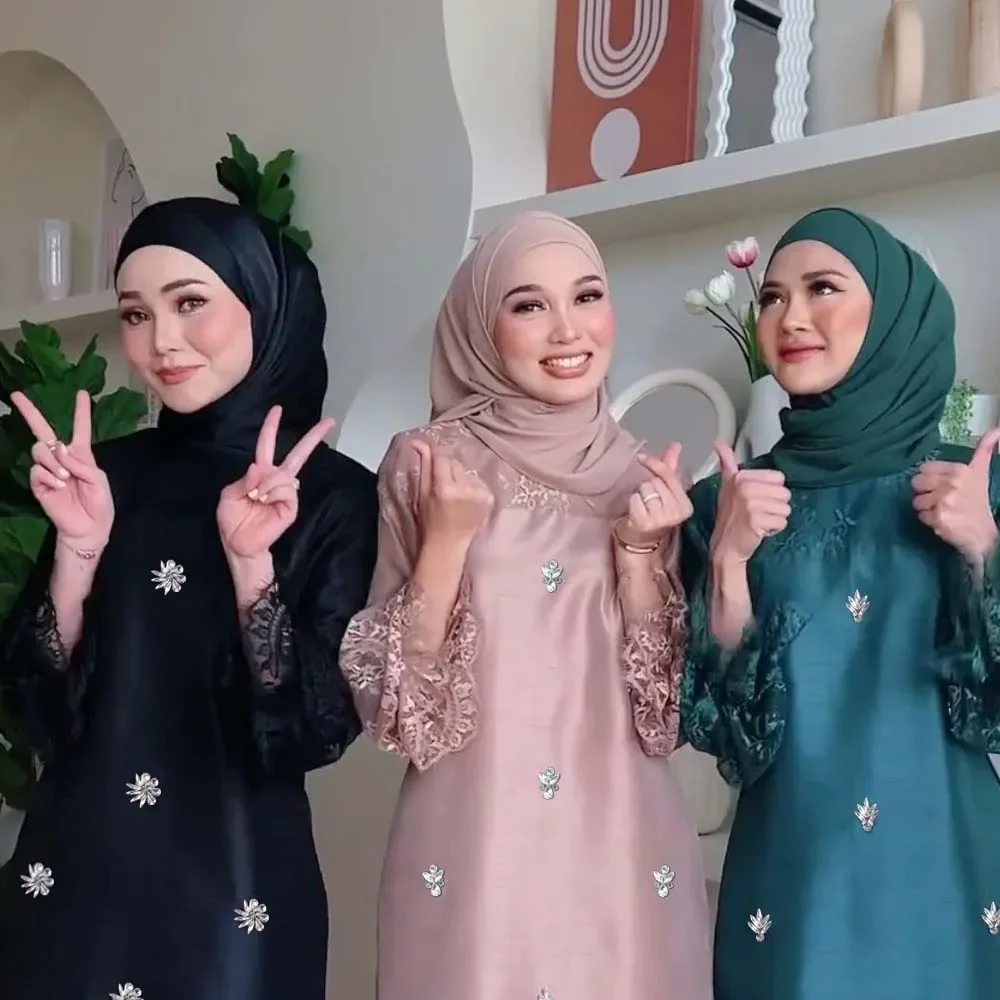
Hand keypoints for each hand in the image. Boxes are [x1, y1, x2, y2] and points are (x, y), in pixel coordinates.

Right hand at [11, 390, 113, 552]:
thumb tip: (60, 448)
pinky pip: (36, 470)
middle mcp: (62, 458)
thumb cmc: (99, 504)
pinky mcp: (38, 484)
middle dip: (30, 412)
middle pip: (43, 431)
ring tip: (65, 478)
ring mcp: (48, 470)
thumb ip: (82, 463)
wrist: (88, 528)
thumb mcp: (98, 480)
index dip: (81, 411)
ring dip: (52, 461)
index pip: (80, 428)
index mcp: (81, 454)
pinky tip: (58, 486)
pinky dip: (48, 476)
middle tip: (16, 395)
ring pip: (39, 450)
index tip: (81, 393)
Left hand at [217, 405, 333, 559]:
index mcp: (261, 474)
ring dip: (266, 484)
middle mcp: (277, 480)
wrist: (239, 545)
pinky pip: (285, 490)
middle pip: (298, 455)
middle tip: (330, 421)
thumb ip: (244, 478)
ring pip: (283, 475)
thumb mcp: (229, 494)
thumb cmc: (233, 521)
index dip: (271, 427)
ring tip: (256, 498)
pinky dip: (271, 493)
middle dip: (313, 437)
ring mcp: (287, 493)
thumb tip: (260, 467)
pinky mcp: (291, 506)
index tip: (278, 409)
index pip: (268, 446)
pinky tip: (264, 502)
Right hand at [411, 438, 492, 546]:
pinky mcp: (489, 499)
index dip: (436, 456)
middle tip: (442, 486)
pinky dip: (471, 487)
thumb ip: (424, 465)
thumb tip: (419, 441)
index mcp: (444, 489)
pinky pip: (477, 482)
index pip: (441, 458)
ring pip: (467, 472)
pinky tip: (466, 501)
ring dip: (460, 478)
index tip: (431, 452)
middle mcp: (464, 490)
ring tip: (455, 496)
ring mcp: (479, 495)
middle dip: (447, 470)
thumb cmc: (430, 521)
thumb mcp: (422, 493)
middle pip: (455, 463)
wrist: (448, 544)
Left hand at [616, 443, 692, 547]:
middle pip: (654, 481)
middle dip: (647, 487)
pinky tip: (635, 513)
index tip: (642, 458)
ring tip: (642, 507)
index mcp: (686, 505)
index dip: (654, 464)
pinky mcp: (645, 522)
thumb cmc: (653, 515)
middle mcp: (677, 513)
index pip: (669, 475)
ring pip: (644, 488)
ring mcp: (661, 519)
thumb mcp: (665, 492)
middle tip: (647, 501)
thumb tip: (676, 445)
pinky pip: (635, 498)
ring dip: (639, 495)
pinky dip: (632, 503)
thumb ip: (670, 468)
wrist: (640, 542)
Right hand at [709, 440, 790, 563]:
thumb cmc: (729, 518)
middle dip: (774, 506)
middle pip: (784, 494)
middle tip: (756, 514)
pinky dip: (774, 529)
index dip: (770, 492)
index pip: (778, 479)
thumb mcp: (727, 487)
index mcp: (741, 477)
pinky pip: (782, 522)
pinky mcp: (758, 521)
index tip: (754, 500)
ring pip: (785, 508)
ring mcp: (751, 504)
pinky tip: (759, 531)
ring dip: (775, 518)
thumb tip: (718, 442)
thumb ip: (726, 463)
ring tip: (758, 522)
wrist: (724, 547)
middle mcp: (745, 488)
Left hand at [912, 427, 999, 563]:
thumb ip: (984, 449)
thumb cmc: (978, 500)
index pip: (924, 468)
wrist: (982, 532)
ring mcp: (944, 501)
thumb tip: (997, 428)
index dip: (929, 479)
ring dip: (926, 507)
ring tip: (943, 510)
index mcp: (960, 470)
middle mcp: (952, 483)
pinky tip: (942, 520)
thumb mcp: (980, 472)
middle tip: (941, 499)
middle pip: (916, 483)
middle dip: (925, 492)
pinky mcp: (938, 517)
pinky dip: (928, 520)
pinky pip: (920, 515)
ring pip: (916, 500)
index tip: (941, 485)